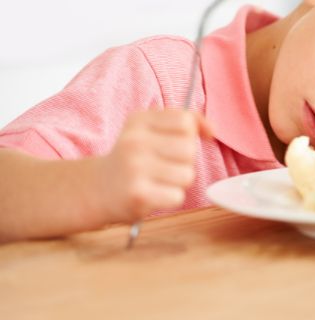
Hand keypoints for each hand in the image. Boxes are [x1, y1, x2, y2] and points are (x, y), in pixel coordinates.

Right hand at [92, 109, 213, 221]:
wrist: (97, 189)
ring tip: (157, 180)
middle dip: (184, 161)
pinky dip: (170, 198)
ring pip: (187, 175)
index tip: (179, 142)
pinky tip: (152, 194)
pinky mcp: (138, 195)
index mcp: (139, 121)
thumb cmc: (133, 158)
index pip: (185, 121)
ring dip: (178, 182)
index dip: (190, 134)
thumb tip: (212, 130)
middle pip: (189, 149)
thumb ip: (185, 121)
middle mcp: (134, 141)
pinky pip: (178, 196)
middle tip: (163, 165)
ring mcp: (134, 168)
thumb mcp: (150, 129)